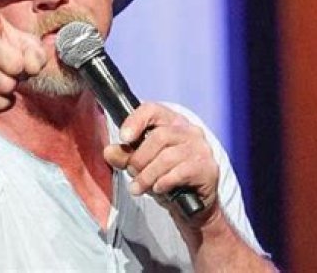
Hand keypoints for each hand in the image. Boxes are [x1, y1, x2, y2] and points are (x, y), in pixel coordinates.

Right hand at [0, 3, 47, 112]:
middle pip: (14, 63)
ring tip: (1, 79)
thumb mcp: (25, 49)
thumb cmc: (5, 58)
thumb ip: (36, 53)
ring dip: (10, 87)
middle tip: (13, 68)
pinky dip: (4, 102)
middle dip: (20, 71)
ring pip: (6, 85)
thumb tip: (31, 67)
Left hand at [103, 103, 219, 224]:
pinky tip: (158, 189)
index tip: (123, 138)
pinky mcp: (207, 169)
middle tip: (132, 173)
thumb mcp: (141, 166)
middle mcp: (189, 131)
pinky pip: (179, 173)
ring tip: (138, 187)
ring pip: (167, 157)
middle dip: (139, 158)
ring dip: (147, 175)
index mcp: (172, 122)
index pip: (153, 109)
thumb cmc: (166, 179)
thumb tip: (109, 151)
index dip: (135, 121)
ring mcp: (201, 149)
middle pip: (158, 136)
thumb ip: (125, 157)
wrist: (193, 207)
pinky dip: (163, 182)